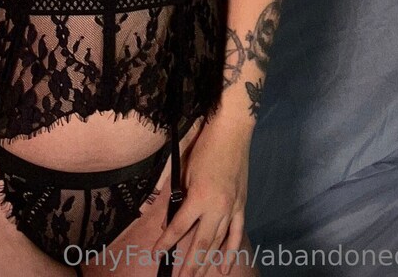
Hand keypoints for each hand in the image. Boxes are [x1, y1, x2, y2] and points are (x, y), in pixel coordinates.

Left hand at [152, 121, 253, 275]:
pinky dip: (230, 252)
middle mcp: (217, 208)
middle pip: (201, 243)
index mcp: (199, 197)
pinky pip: (236, 234)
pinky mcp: (241, 206)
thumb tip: (172, 217)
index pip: (179, 227)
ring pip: (218, 243)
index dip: (166, 242)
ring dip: (206, 263)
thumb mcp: (185, 169)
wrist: (231, 133)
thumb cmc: (204, 147)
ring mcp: (231, 209)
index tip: (156, 254)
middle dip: (189, 265)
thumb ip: (178, 195)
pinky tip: (223, 267)